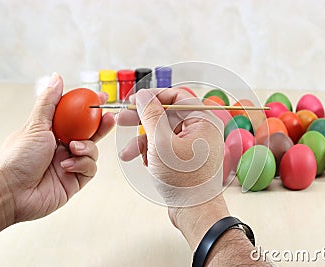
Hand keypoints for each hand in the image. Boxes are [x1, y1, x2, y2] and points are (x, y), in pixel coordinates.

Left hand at [0, 73, 114, 231]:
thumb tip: (56, 78)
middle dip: (100, 126)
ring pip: (93, 150)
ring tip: (73, 148)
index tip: (101, 98)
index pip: (76, 116)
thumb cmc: (17, 159)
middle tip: (108, 118)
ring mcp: (70, 163)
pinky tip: (68, 166)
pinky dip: (82, 164)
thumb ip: (49, 102)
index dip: (89, 107)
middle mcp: (62, 147)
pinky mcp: (75, 180)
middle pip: (89, 133)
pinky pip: (90, 168)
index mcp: (52, 132)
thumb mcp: (35, 125)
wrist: (12, 193)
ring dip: (86, 148)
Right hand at [117, 88, 229, 248]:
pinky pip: (165, 147)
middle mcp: (201, 130)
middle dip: (142, 120)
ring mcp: (193, 145)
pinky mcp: (185, 158)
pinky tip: (146, 164)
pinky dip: (152, 154)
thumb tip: (143, 95)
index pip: (177, 97)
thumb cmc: (184, 180)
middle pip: (167, 115)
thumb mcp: (161, 143)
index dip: (153, 96)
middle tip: (121, 120)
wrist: (195, 213)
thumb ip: (151, 116)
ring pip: (162, 133)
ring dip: (143, 142)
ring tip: (126, 153)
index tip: (133, 101)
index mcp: (203, 121)